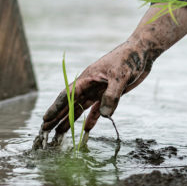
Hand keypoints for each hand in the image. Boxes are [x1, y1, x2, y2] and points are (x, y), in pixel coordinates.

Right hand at [35, 39, 158, 147]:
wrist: (142, 53)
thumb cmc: (129, 59)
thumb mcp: (120, 76)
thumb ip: (112, 95)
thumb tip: (105, 115)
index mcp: (87, 78)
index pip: (67, 95)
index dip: (56, 108)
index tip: (45, 119)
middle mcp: (89, 85)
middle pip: (69, 104)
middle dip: (57, 117)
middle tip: (45, 130)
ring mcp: (98, 90)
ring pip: (80, 108)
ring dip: (70, 120)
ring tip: (59, 132)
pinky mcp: (110, 94)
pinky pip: (97, 109)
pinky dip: (92, 119)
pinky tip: (86, 130)